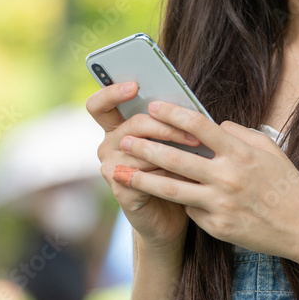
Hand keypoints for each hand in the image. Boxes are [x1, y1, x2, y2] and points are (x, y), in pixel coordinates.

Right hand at [86, 82, 201, 249]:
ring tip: (198, 156)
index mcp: (118, 127)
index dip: (112, 92)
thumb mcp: (172, 142)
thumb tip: (188, 106)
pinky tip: (184, 178)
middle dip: (167, 127)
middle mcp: (108, 144)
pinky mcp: (120, 187)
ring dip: (173, 152)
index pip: (100, 104)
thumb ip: (170, 123)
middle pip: (133, 124)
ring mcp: (110, 167)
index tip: (135, 85)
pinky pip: (144, 174)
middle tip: (194, 135)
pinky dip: (167, 175)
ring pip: (141, 149)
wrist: (171, 214)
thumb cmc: (174, 171)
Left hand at [116, 100, 298, 260]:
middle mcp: (227, 177)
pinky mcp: (216, 226)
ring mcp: (220, 204)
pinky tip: (164, 193)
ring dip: (142, 177)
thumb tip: (215, 124)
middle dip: (146, 146)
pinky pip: (190, 208)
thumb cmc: (287, 184)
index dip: (174, 114)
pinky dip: (179, 199)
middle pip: (176, 158)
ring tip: (119, 170)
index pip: (199, 126)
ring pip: (171, 188)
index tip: (154, 106)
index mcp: (240, 153)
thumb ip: (240, 134)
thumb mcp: (269, 150)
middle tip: (125, 138)